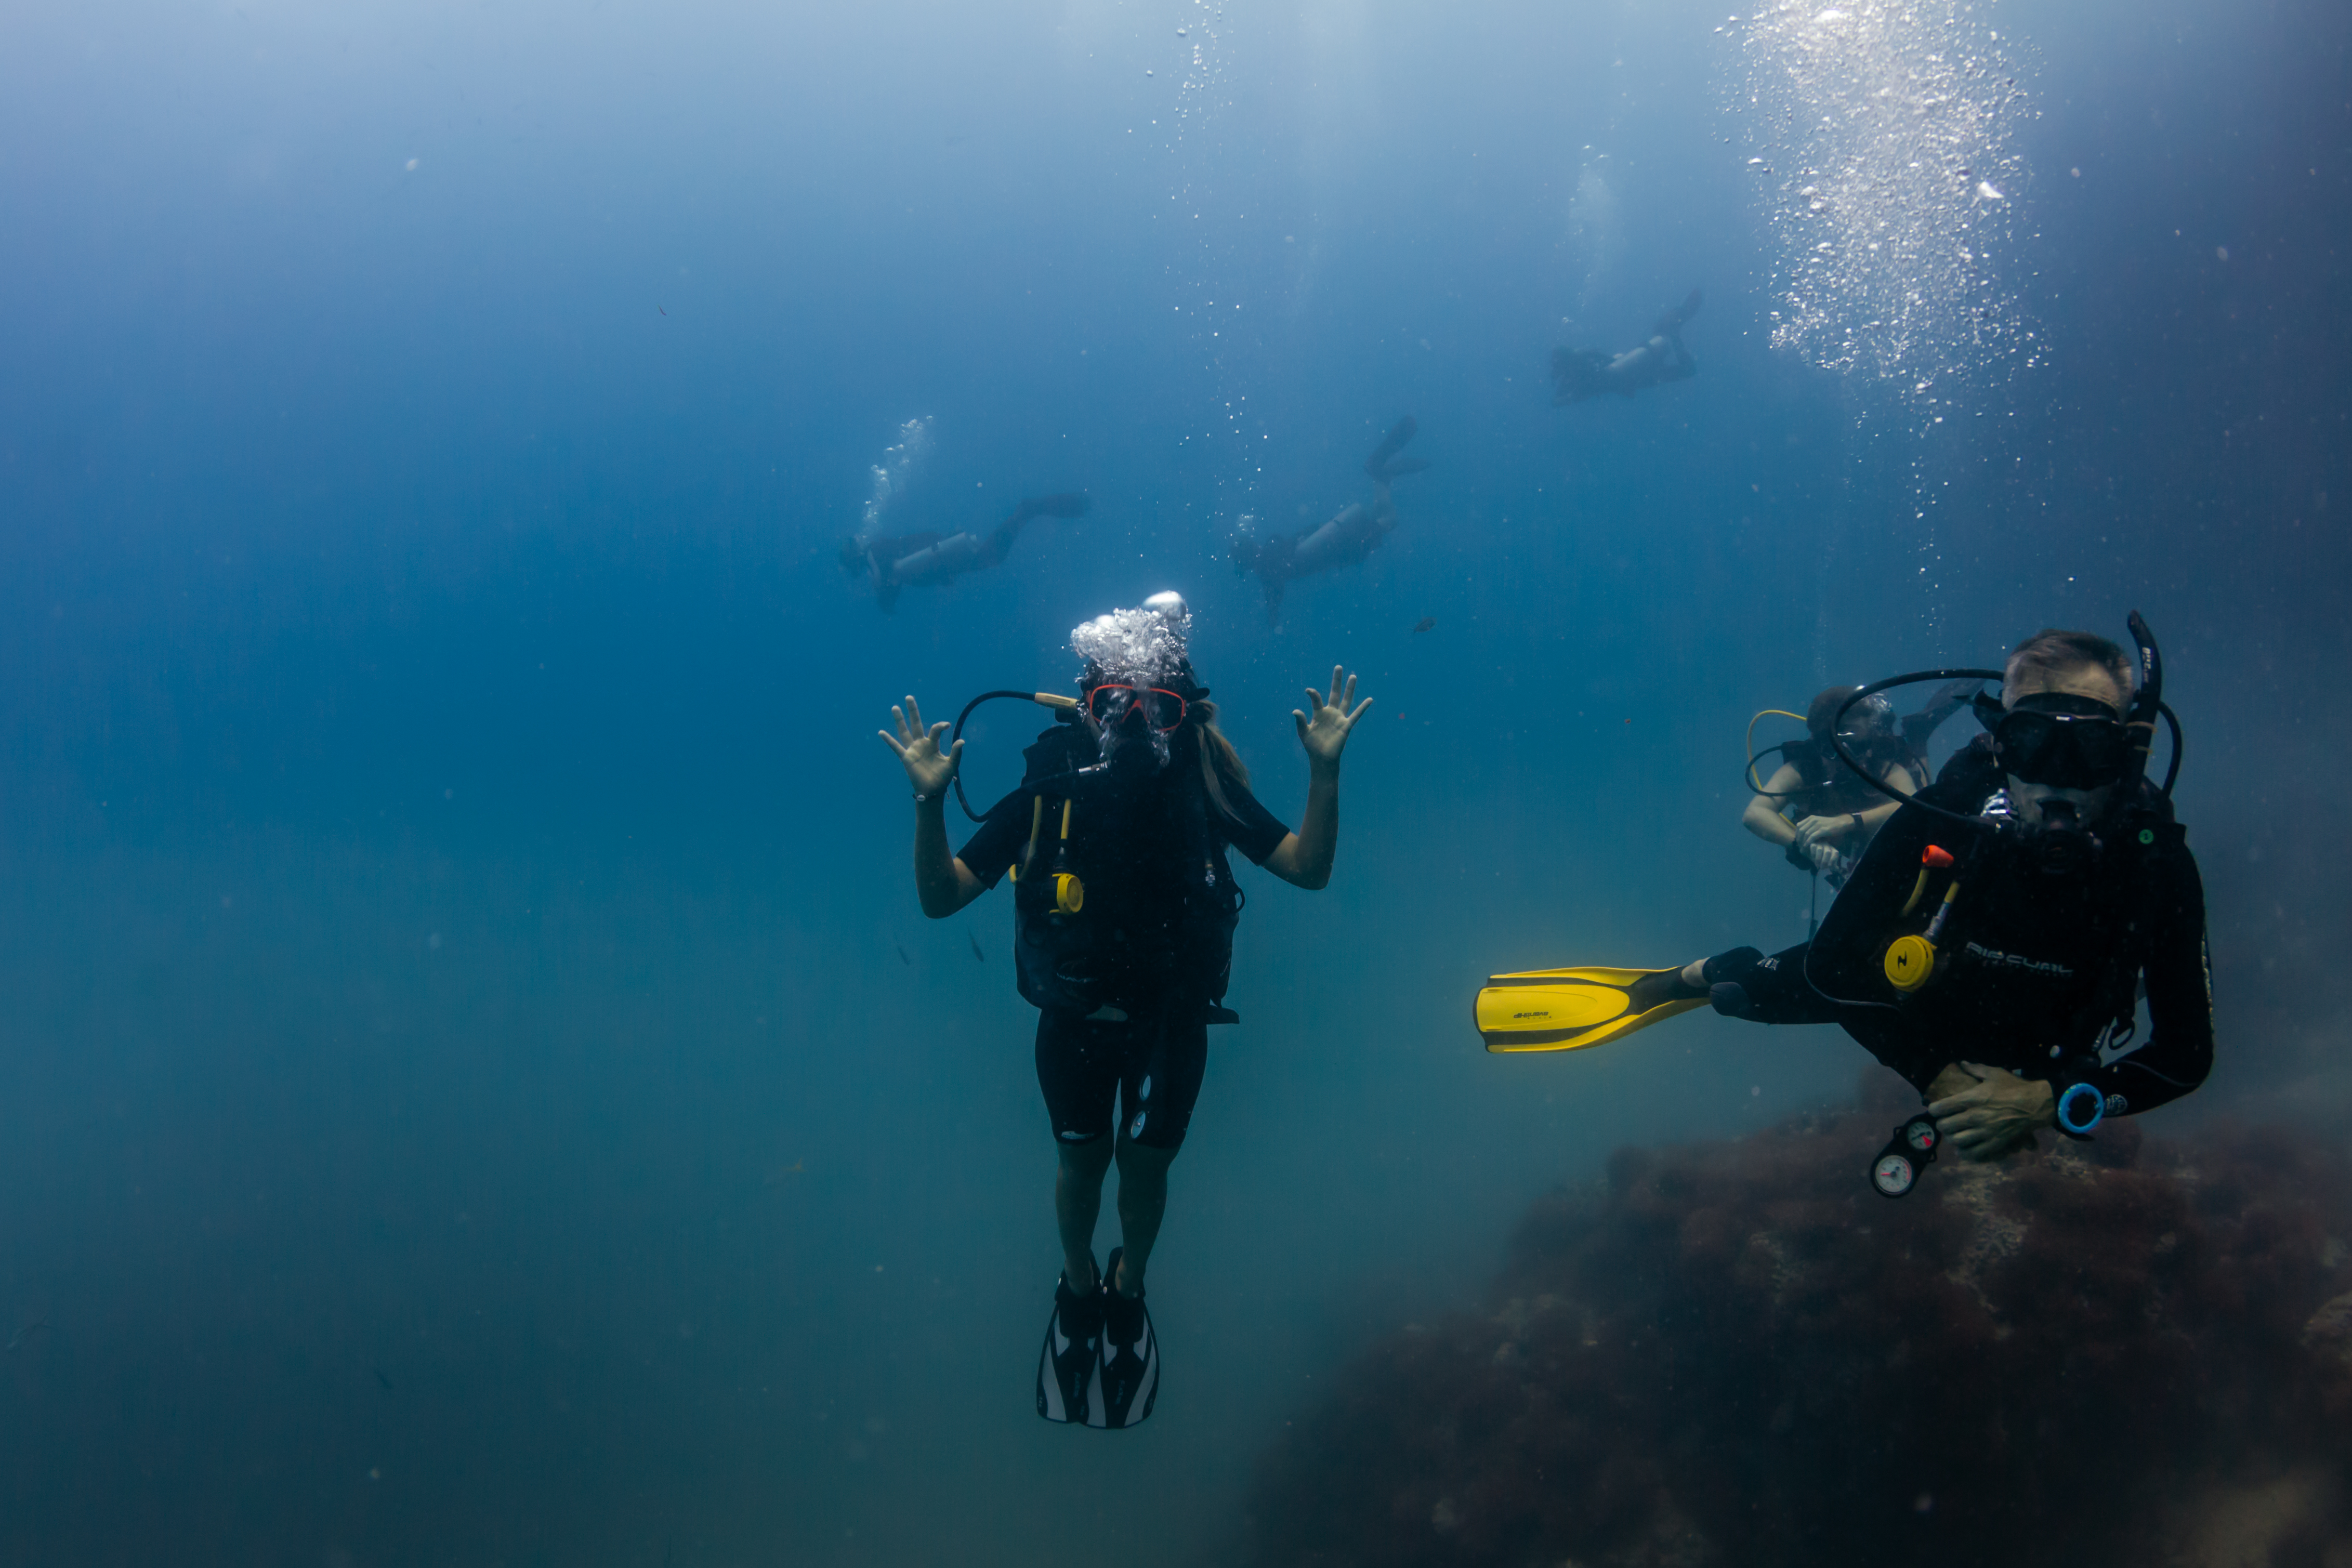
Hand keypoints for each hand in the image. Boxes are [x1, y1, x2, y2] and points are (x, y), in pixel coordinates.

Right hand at [879, 695, 961, 799]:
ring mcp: (912, 750)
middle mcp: (921, 744)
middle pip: (916, 724)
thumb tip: (961, 740)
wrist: (933, 790)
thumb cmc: (943, 778)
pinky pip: (895, 747)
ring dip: (899, 720)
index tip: (946, 725)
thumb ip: (956, 752)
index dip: (940, 726)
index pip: (935, 730)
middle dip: (913, 711)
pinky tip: (881, 732)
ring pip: (904, 732)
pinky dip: (888, 740)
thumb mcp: (952, 764)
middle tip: (909, 697)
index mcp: (933, 744)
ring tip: (895, 707)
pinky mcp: (906, 758)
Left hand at [1294, 666, 1371, 771]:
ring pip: (1346, 700)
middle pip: (1334, 693)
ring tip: (1353, 676)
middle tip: (1338, 667)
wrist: (1322, 758)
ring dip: (1350, 688)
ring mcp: (1339, 718)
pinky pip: (1356, 715)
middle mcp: (1330, 713)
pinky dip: (1363, 707)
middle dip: (1336, 681)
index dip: (1313, 694)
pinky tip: (1369, 699)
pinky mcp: (1346, 726)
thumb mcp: (1304, 733)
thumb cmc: (1312, 745)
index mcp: (1318, 713)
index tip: (1308, 690)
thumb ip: (1300, 721)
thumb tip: (1295, 710)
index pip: (1316, 699)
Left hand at [1790, 814, 1850, 851]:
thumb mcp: (1818, 823)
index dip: (1796, 833)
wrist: (1841, 823)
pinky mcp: (1822, 830)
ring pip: (1805, 834)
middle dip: (1798, 839)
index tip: (1797, 840)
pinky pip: (1812, 836)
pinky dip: (1808, 842)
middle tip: (1798, 846)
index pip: (1799, 825)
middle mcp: (1813, 820)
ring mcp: (1817, 824)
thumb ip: (1811, 827)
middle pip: (1801, 830)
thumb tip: (1802, 835)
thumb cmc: (1829, 825)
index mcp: (1811, 818)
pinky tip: (1807, 846)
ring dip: (1803, 842)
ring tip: (1802, 848)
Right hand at [1807, 842, 1843, 874]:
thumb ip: (1833, 866)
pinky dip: (1813, 854)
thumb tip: (1837, 869)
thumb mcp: (1828, 863)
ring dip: (1818, 859)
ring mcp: (1820, 844)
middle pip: (1827, 852)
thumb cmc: (1822, 858)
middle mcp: (1827, 846)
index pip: (1835, 853)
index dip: (1833, 860)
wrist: (1812, 854)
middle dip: (1825, 861)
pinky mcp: (1813, 844)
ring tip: (1817, 866)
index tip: (1829, 867)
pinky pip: (1813, 847)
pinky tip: (1813, 858)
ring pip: (1820, 850)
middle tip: (1822, 868)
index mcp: (1833, 850)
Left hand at [1926, 1062, 2055, 1161]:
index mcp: (1971, 1099)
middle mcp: (1975, 1116)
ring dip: (1952, 1138)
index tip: (1935, 1109)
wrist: (2036, 1105)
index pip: (1941, 1107)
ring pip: (1957, 1140)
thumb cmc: (2014, 1087)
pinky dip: (1965, 1153)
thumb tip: (1961, 1063)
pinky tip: (1963, 1150)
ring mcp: (1985, 1132)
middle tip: (1945, 1122)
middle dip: (1942, 1124)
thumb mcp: (1994, 1073)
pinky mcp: (1995, 1143)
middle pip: (1946, 1126)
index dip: (1934, 1109)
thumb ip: (1975, 1069)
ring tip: (1954, 1135)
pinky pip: (1974, 1153)